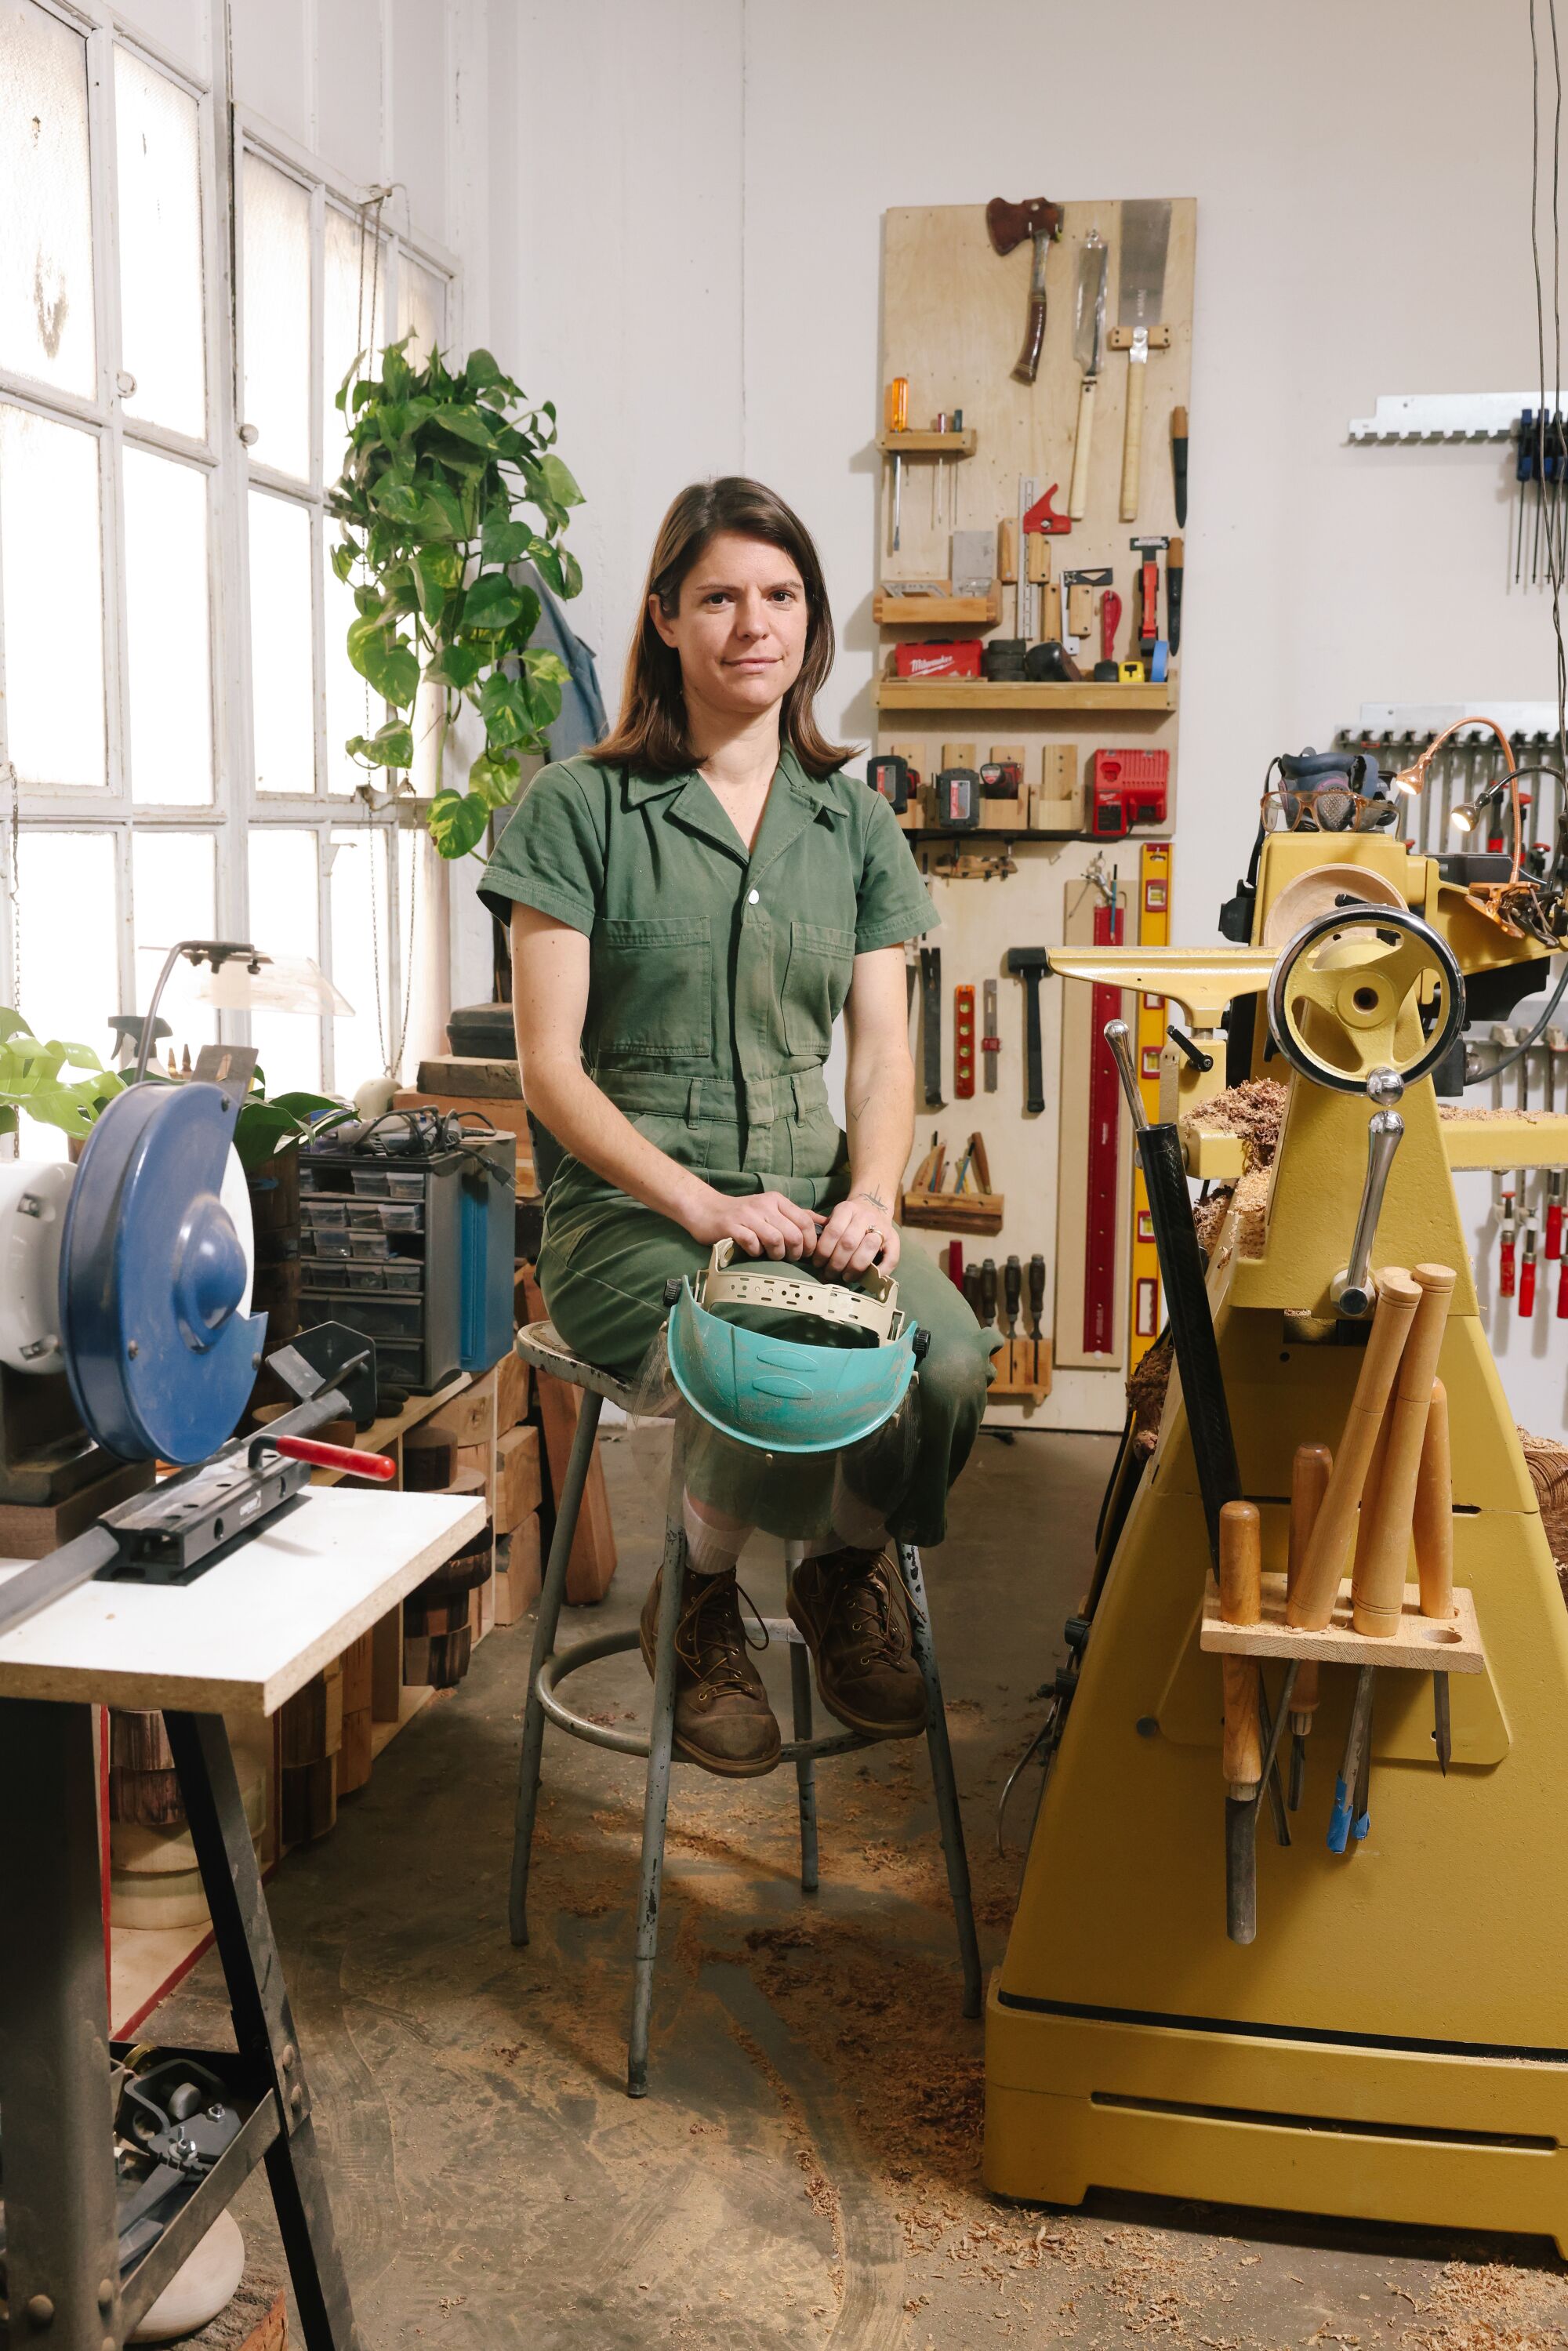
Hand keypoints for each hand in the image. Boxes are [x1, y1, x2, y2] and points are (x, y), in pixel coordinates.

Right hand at [684, 1184, 821, 1261]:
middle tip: (789, 1258)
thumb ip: (799, 1216)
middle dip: (795, 1252)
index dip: (810, 1243)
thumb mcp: (773, 1210)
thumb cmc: (744, 1215)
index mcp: (778, 1201)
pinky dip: (756, 1253)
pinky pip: (753, 1244)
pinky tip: (753, 1252)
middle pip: (793, 1234)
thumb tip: (826, 1223)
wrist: (708, 1210)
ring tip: (771, 1256)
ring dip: (777, 1254)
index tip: (805, 1253)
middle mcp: (765, 1205)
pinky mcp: (732, 1227)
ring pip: (776, 1240)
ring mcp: (748, 1215)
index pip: (806, 1222)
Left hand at [810, 1190, 900, 1276]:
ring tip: (845, 1277)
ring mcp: (882, 1227)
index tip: (818, 1264)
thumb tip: (810, 1255)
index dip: (824, 1251)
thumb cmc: (849, 1220)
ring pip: (868, 1249)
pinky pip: (891, 1258)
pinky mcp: (895, 1239)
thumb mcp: (834, 1217)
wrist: (874, 1206)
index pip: (833, 1231)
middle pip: (849, 1242)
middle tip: (829, 1274)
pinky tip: (869, 1278)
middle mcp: (865, 1216)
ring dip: (854, 1268)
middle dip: (836, 1263)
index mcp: (847, 1209)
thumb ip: (823, 1232)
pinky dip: (881, 1271)